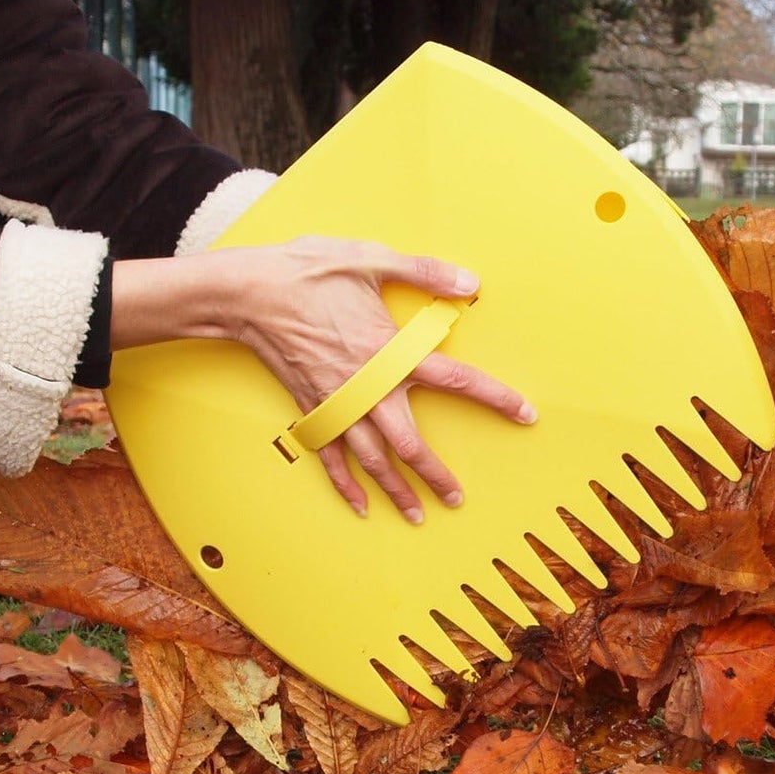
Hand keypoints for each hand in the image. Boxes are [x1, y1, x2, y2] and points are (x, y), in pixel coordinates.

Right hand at [217, 236, 535, 520]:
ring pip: (373, 460)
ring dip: (396, 491)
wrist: (250, 294)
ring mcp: (338, 405)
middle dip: (435, 475)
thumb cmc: (310, 272)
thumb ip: (424, 272)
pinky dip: (346, 485)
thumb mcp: (371, 259)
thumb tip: (470, 281)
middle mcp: (367, 388)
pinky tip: (362, 506)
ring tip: (417, 514)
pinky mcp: (312, 410)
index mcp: (389, 352)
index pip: (455, 380)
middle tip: (456, 498)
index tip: (524, 414)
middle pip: (410, 444)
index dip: (495, 398)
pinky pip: (331, 457)